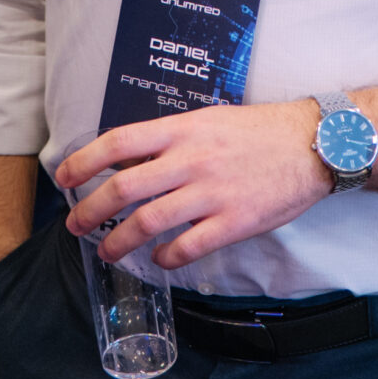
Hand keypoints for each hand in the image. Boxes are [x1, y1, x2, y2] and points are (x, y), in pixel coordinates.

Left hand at [54, 101, 327, 268]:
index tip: (65, 178)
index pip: (118, 142)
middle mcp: (192, 159)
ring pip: (149, 221)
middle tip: (75, 224)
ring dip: (120, 240)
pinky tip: (158, 257)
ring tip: (107, 251)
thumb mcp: (208, 121)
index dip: (84, 161)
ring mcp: (213, 192)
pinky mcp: (234, 221)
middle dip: (91, 210)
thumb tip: (128, 159)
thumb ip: (170, 140)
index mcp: (182, 129)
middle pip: (125, 187)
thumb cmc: (258, 131)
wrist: (313, 144)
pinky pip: (188, 246)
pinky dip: (166, 256)